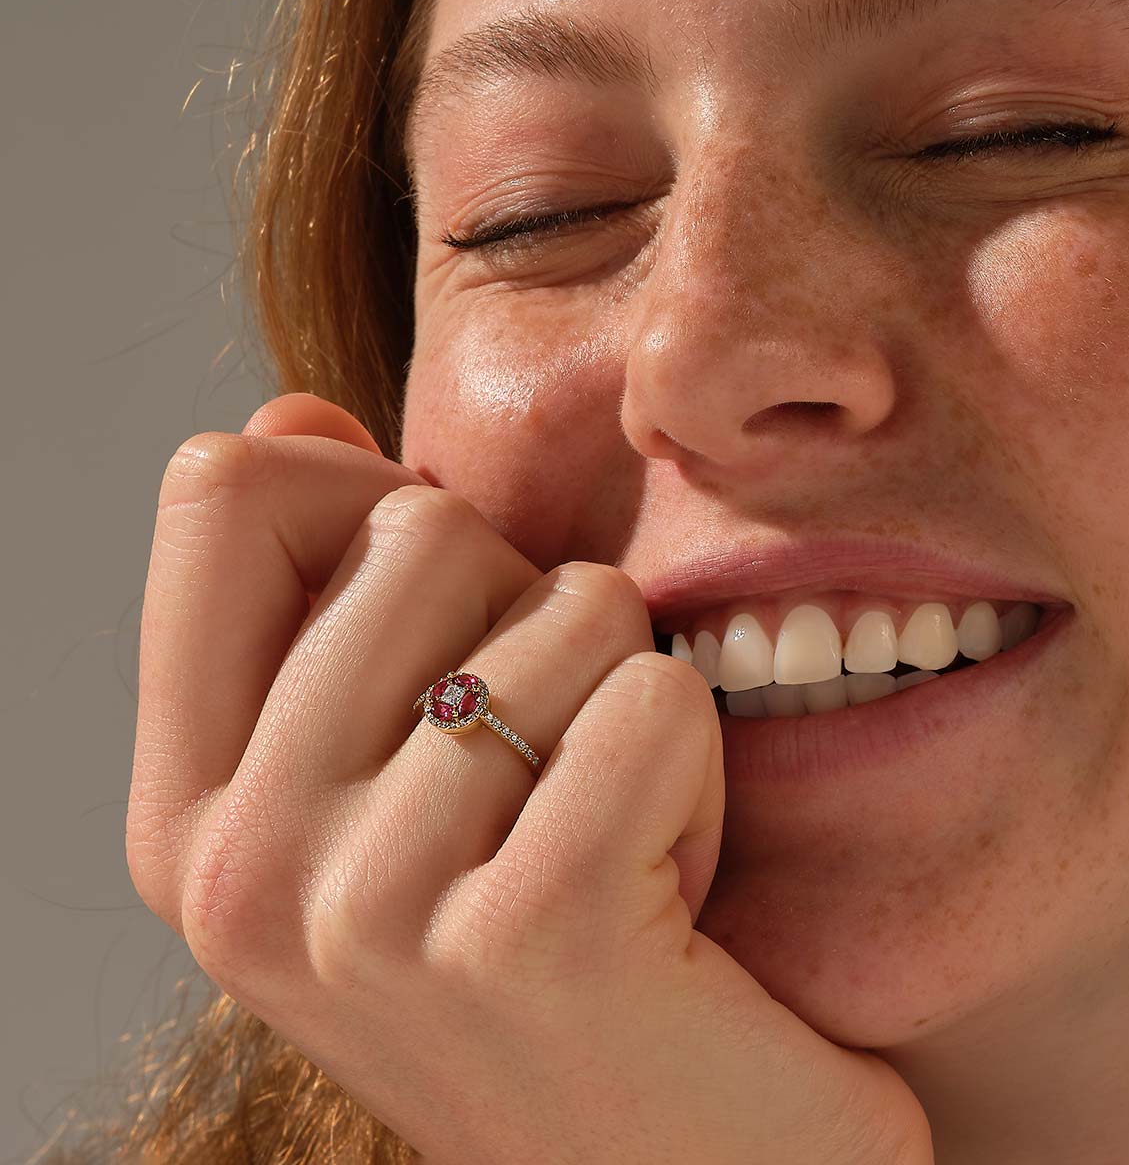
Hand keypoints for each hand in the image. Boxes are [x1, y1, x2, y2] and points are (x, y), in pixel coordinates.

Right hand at [127, 392, 935, 1164]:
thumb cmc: (555, 951)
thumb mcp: (398, 779)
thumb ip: (331, 601)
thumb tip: (294, 417)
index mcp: (187, 813)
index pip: (223, 494)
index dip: (369, 502)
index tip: (448, 615)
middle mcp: (241, 867)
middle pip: (424, 527)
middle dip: (538, 619)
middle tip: (550, 775)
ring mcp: (368, 912)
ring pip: (572, 606)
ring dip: (633, 707)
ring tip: (611, 844)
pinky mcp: (527, 937)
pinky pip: (657, 698)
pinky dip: (701, 769)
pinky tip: (672, 893)